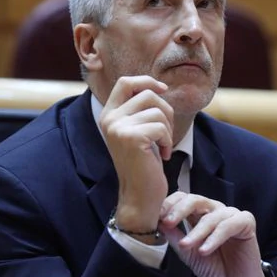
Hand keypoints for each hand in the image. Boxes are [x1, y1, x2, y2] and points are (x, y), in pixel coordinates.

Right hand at [100, 76, 173, 238]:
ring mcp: (118, 127)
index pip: (125, 82)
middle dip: (166, 111)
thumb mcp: (138, 131)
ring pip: (157, 110)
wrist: (139, 196)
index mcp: (108, 115)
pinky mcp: (131, 138)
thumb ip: (139, 110)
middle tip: (165, 133)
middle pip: (147, 94)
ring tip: (162, 146)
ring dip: (168, 129)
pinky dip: (168, 141)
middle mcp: (109, 119)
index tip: (163, 89)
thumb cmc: (143, 164)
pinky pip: (161, 127)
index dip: (146, 80)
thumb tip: (157, 85)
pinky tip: (162, 155)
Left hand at [159, 193, 265, 276]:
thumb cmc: (214, 267)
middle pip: (195, 199)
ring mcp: (231, 214)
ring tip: (185, 246)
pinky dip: (214, 238)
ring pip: (210, 216)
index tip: (157, 216)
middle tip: (168, 222)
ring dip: (196, 232)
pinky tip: (204, 250)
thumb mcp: (187, 252)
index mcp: (201, 213)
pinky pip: (228, 225)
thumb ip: (174, 236)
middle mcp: (215, 210)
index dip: (170, 204)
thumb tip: (158, 222)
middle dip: (179, 210)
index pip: (183, 198)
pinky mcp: (246, 222)